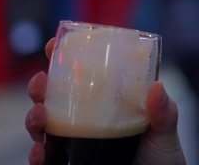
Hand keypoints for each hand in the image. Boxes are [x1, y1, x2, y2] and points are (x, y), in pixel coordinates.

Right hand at [25, 39, 186, 164]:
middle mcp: (85, 118)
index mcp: (106, 100)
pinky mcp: (69, 162)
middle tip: (40, 83)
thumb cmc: (161, 153)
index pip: (80, 74)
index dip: (62, 58)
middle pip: (53, 97)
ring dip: (33, 117)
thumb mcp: (164, 128)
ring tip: (39, 116)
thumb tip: (156, 88)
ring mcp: (75, 141)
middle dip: (39, 87)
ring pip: (43, 125)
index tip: (53, 45)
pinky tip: (40, 151)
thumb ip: (163, 111)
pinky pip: (45, 158)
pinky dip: (37, 154)